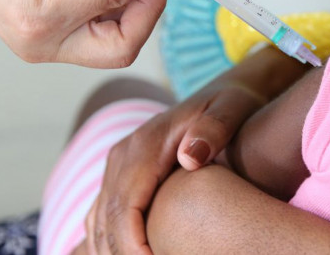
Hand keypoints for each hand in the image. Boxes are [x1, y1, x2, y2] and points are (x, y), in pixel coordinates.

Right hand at [85, 82, 267, 254]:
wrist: (226, 91)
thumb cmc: (232, 104)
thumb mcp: (231, 109)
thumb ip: (214, 130)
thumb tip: (189, 158)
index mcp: (145, 145)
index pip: (125, 207)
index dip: (133, 245)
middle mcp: (123, 155)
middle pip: (106, 220)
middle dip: (121, 254)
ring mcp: (120, 165)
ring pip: (98, 221)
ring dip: (110, 252)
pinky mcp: (124, 175)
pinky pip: (103, 215)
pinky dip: (108, 243)